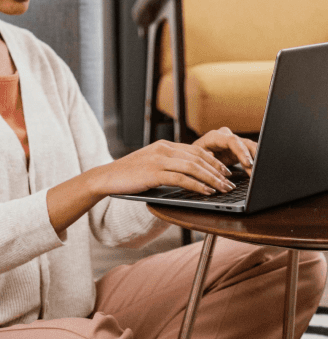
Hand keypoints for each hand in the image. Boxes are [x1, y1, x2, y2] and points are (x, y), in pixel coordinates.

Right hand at [92, 139, 235, 197]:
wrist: (107, 177)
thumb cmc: (129, 175)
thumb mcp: (152, 164)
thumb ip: (169, 165)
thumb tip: (191, 173)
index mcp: (164, 145)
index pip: (196, 150)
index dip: (214, 161)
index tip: (226, 171)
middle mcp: (164, 149)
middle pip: (198, 158)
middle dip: (218, 171)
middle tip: (230, 183)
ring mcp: (159, 160)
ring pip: (193, 167)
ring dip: (212, 179)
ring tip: (224, 189)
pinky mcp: (154, 173)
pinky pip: (181, 178)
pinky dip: (197, 185)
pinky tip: (207, 192)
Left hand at [193, 127, 257, 175]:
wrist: (196, 156)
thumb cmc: (195, 156)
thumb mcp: (196, 157)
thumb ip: (205, 157)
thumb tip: (212, 156)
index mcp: (215, 136)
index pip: (232, 140)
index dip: (241, 151)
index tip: (248, 163)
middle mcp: (227, 137)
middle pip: (245, 144)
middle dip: (253, 158)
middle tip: (256, 172)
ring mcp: (234, 143)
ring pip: (251, 148)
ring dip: (256, 161)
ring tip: (259, 173)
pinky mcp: (240, 150)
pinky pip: (251, 154)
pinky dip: (255, 162)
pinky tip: (258, 171)